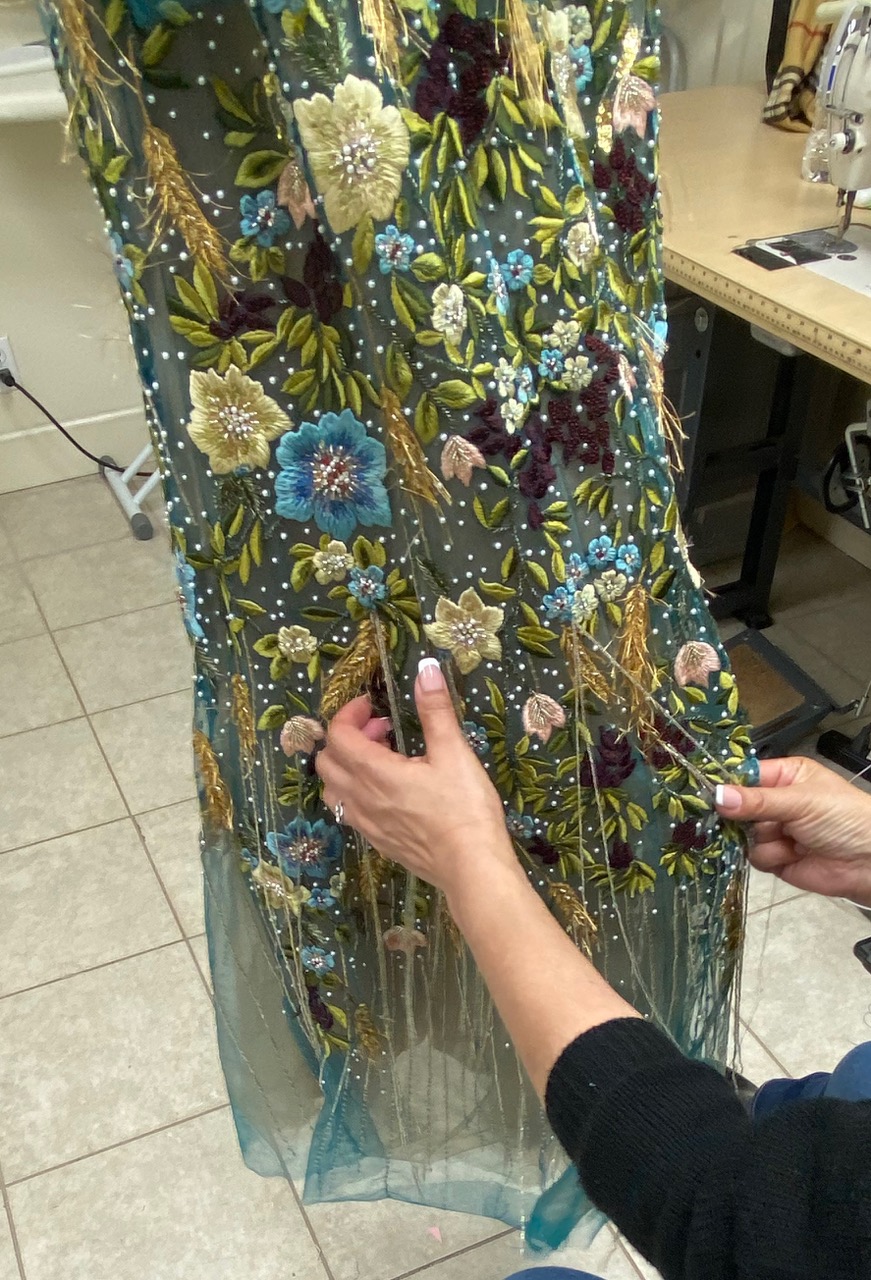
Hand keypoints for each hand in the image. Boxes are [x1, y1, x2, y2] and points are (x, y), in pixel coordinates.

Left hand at [316, 658, 515, 895]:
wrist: (472, 868)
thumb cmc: (465, 809)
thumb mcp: (454, 753)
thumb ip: (435, 710)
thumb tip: (425, 668)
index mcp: (374, 772)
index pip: (337, 735)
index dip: (349, 713)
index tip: (373, 705)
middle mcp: (360, 798)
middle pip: (326, 761)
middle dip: (347, 736)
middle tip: (383, 730)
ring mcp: (366, 824)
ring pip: (333, 788)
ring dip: (348, 766)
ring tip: (384, 759)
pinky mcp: (377, 841)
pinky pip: (348, 811)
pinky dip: (357, 791)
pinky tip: (390, 791)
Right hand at [715, 756, 870, 905]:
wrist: (870, 863)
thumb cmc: (845, 819)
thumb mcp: (801, 801)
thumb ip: (757, 801)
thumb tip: (717, 795)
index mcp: (785, 776)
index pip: (744, 775)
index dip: (726, 783)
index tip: (704, 791)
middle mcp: (776, 802)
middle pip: (737, 807)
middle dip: (739, 816)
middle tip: (739, 819)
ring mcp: (775, 831)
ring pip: (743, 834)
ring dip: (762, 839)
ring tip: (787, 839)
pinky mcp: (776, 858)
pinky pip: (755, 856)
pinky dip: (770, 857)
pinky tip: (791, 855)